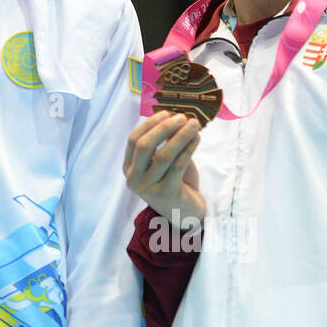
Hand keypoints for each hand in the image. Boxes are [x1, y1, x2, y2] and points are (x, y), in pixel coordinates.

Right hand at [124, 111, 206, 230]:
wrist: (184, 213)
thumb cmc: (174, 183)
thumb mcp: (163, 163)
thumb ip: (163, 144)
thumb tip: (174, 118)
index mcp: (129, 168)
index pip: (134, 140)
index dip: (150, 124)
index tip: (167, 113)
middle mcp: (134, 178)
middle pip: (144, 146)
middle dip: (164, 128)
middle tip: (182, 117)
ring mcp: (148, 187)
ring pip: (163, 155)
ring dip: (180, 136)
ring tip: (194, 124)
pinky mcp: (166, 193)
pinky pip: (178, 166)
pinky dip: (188, 149)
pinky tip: (197, 139)